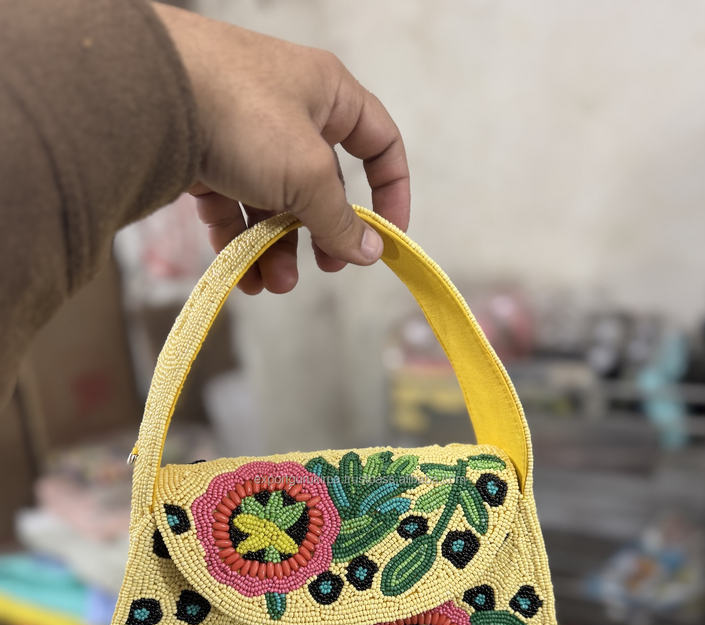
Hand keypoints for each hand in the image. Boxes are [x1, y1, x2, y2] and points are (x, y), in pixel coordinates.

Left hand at [153, 3, 409, 293]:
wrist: (147, 94)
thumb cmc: (241, 113)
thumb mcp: (307, 173)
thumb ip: (340, 218)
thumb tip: (370, 251)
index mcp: (328, 94)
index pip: (380, 142)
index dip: (391, 192)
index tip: (386, 238)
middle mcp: (289, 110)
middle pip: (321, 185)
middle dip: (321, 235)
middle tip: (323, 269)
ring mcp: (244, 134)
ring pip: (274, 203)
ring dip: (277, 250)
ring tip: (270, 284)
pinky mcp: (204, 156)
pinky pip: (233, 207)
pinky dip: (239, 243)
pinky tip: (239, 274)